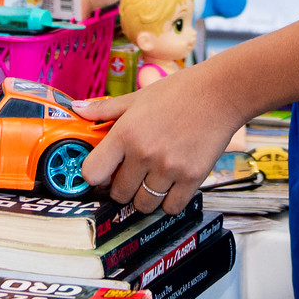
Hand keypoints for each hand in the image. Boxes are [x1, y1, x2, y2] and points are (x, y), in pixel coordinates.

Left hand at [75, 65, 246, 216]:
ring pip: (144, 205)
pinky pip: (171, 208)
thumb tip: (77, 109)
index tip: (103, 173)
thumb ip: (106, 109)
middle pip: (118, 194)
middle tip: (132, 176)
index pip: (92, 173)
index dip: (95, 176)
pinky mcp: (191, 178)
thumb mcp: (138, 96)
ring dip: (144, 198)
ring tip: (152, 182)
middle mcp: (144, 153)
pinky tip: (171, 186)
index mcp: (125, 132)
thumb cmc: (180, 91)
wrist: (221, 93)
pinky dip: (169, 202)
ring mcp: (168, 168)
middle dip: (122, 188)